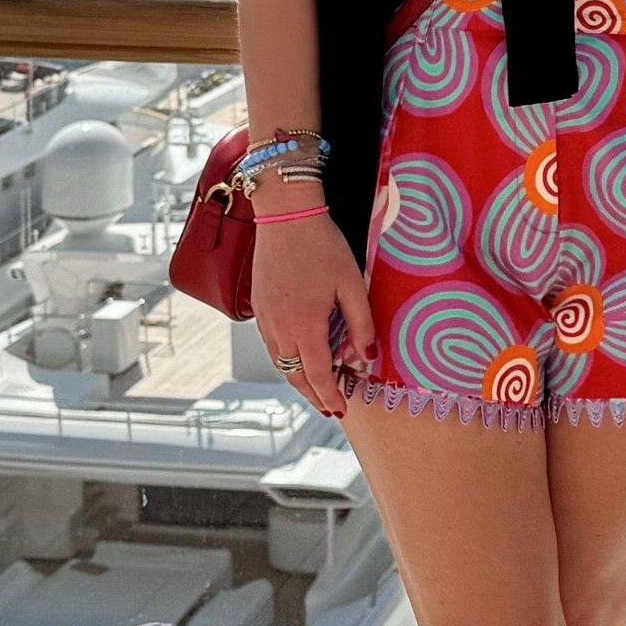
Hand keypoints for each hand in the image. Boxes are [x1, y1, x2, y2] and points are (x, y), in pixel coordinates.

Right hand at [252, 211, 376, 417]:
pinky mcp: (258, 307)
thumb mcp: (352, 284)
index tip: (340, 410)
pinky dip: (285, 359)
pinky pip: (271, 345)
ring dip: (297, 378)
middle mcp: (280, 328)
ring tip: (317, 386)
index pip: (318, 375)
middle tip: (330, 406)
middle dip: (313, 395)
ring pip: (280, 362)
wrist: (286, 215)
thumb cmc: (322, 245)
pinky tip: (298, 355)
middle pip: (294, 375)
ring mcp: (265, 318)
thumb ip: (361, 324)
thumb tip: (367, 358)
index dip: (330, 396)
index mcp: (304, 325)